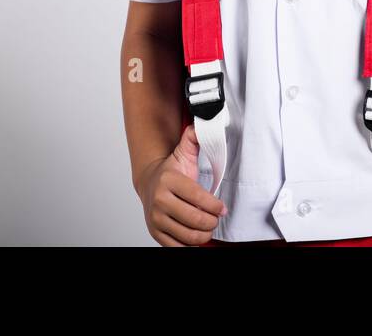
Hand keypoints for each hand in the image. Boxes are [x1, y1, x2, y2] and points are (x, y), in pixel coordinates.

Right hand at [136, 124, 228, 245]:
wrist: (149, 182)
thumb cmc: (171, 171)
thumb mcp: (183, 152)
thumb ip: (194, 138)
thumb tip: (203, 125)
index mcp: (168, 180)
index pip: (199, 198)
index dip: (215, 206)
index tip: (222, 208)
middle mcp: (159, 200)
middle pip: (196, 220)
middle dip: (212, 221)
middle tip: (216, 217)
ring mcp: (156, 218)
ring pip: (190, 236)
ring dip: (205, 234)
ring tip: (208, 226)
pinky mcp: (156, 233)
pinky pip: (179, 247)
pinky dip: (191, 244)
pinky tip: (195, 233)